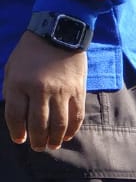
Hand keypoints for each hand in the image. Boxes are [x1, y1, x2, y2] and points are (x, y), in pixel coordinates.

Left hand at [4, 32, 86, 148]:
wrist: (59, 34)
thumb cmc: (31, 52)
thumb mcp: (12, 68)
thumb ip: (14, 91)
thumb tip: (19, 117)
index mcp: (19, 83)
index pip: (16, 116)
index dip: (17, 132)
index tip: (19, 139)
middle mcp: (39, 89)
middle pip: (38, 124)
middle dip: (37, 140)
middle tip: (37, 147)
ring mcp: (60, 91)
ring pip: (58, 124)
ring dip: (54, 139)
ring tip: (51, 145)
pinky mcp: (77, 91)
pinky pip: (76, 116)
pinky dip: (71, 129)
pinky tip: (66, 136)